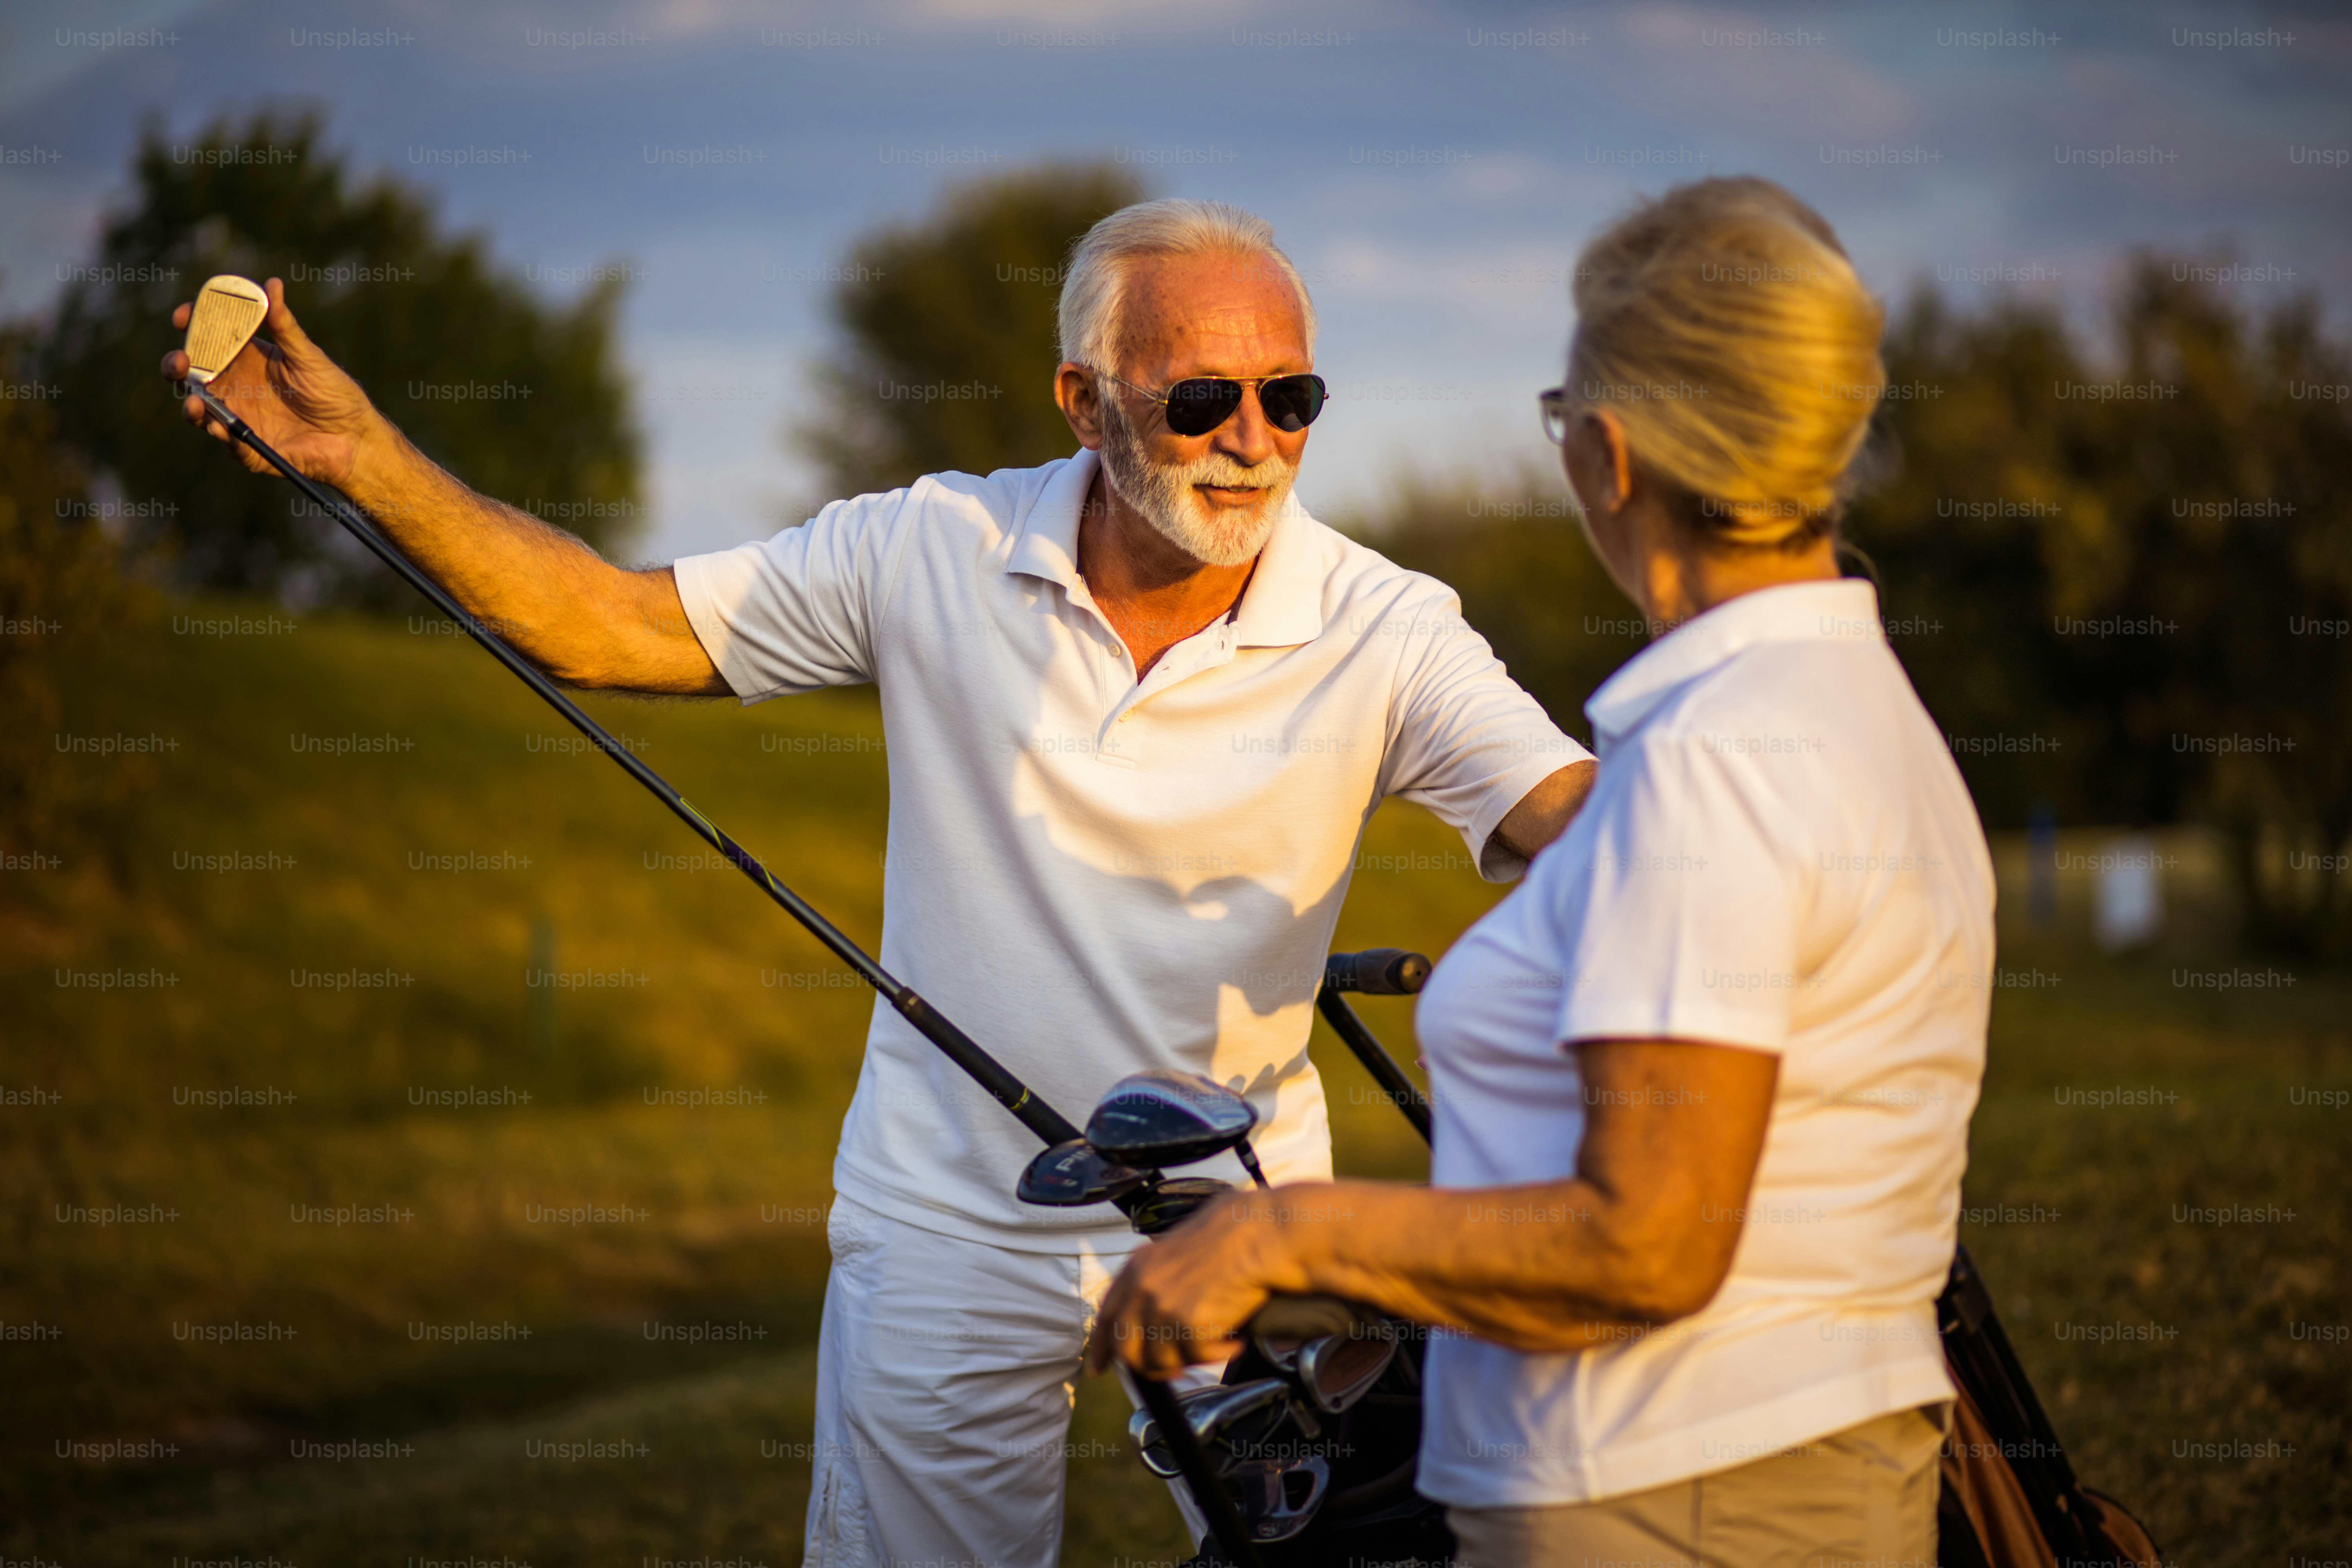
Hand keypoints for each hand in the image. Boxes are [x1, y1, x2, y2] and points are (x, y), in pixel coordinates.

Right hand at [160, 277, 380, 489]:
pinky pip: (229, 443)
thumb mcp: (307, 355)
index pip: (207, 339)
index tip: (182, 316)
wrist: (355, 436)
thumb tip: (272, 284)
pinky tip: (220, 427)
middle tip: (181, 360)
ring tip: (195, 399)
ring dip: (191, 404)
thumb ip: (284, 325)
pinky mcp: (250, 448)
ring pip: (199, 410)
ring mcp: (239, 417)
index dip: (191, 325)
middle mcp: (235, 387)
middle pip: (191, 374)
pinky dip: (222, 435)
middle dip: (176, 366)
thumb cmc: (333, 392)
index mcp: (245, 359)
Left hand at [1087, 1188, 1300, 1379]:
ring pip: (1162, 1360)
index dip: (1102, 1346)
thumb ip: (1158, 1275)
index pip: (1107, 1316)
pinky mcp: (1189, 1325)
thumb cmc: (1231, 1234)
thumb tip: (1154, 1307)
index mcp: (1138, 1266)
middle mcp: (1144, 1288)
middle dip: (1150, 1367)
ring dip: (1191, 1359)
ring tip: (1218, 1343)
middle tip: (1175, 1370)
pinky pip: (1198, 1358)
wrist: (1259, 1234)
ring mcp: (1164, 1308)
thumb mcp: (1178, 1247)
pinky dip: (1220, 1354)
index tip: (1100, 1366)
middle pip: (1128, 1349)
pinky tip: (1235, 1340)